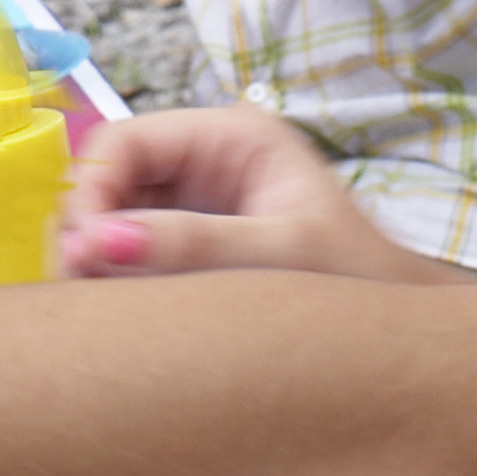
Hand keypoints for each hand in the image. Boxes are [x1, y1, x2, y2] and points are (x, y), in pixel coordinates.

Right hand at [58, 110, 458, 286]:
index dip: (91, 191)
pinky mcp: (188, 244)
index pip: (125, 141)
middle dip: (87, 228)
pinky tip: (120, 312)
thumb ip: (193, 246)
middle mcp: (206, 159)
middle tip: (80, 287)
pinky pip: (130, 252)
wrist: (396, 339)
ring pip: (112, 217)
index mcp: (233, 136)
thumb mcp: (279, 257)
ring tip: (100, 307)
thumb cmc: (359, 281)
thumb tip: (96, 243)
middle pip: (109, 178)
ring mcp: (194, 202)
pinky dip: (114, 280)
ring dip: (96, 258)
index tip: (83, 253)